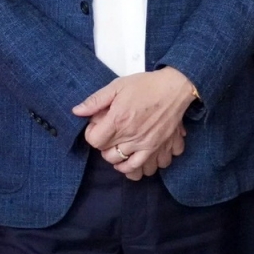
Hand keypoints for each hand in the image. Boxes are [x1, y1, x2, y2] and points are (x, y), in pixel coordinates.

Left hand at [75, 68, 196, 177]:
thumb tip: (77, 111)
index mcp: (118, 120)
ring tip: (121, 148)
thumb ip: (96, 100)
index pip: (94, 141)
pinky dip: (136, 168)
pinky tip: (133, 159)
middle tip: (111, 135)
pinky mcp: (158, 147)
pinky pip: (144, 168)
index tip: (98, 126)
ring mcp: (145, 144)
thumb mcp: (118, 86)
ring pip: (124, 166)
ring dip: (119, 160)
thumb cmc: (148, 85)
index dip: (92, 134)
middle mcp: (131, 136)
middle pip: (107, 155)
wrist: (176, 87)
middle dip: (105, 146)